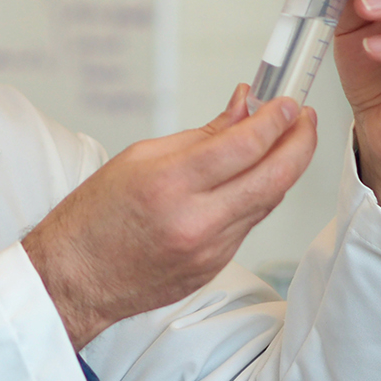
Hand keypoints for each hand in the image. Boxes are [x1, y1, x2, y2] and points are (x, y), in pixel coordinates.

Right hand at [21, 85, 316, 349]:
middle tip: (306, 121)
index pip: (243, 146)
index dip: (275, 120)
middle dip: (300, 144)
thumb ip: (201, 135)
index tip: (288, 103)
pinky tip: (256, 178)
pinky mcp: (215, 267)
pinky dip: (258, 196)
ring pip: (267, 202)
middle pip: (273, 178)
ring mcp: (210, 249)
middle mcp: (196, 220)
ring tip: (286, 141)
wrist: (75, 277)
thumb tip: (243, 109)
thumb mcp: (140, 158)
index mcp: (171, 184)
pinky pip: (249, 225)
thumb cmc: (95, 216)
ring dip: (283, 169)